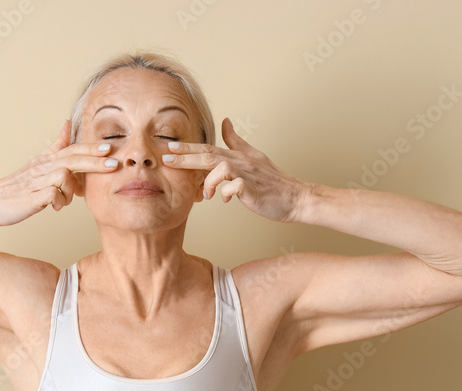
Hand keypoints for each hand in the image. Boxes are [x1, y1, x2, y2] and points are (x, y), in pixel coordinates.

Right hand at [0, 119, 116, 225]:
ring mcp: (36, 182)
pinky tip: (57, 206)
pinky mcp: (31, 197)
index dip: (91, 149)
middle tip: (114, 164)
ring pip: (63, 175)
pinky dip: (59, 200)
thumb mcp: (39, 163)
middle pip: (71, 160)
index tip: (110, 148)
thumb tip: (67, 124)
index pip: (72, 150)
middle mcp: (42, 168)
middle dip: (94, 161)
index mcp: (46, 161)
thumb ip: (56, 146)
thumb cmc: (17, 186)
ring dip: (72, 187)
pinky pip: (52, 195)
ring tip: (69, 199)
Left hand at [162, 118, 307, 223]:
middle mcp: (241, 162)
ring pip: (220, 168)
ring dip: (208, 180)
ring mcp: (247, 175)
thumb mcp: (253, 156)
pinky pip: (234, 187)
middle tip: (166, 159)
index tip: (168, 147)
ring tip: (206, 194)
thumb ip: (236, 141)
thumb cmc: (272, 181)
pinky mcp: (253, 190)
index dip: (188, 147)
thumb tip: (225, 121)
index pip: (208, 148)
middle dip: (185, 157)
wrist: (295, 197)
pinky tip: (225, 199)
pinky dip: (225, 193)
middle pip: (209, 155)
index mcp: (237, 156)